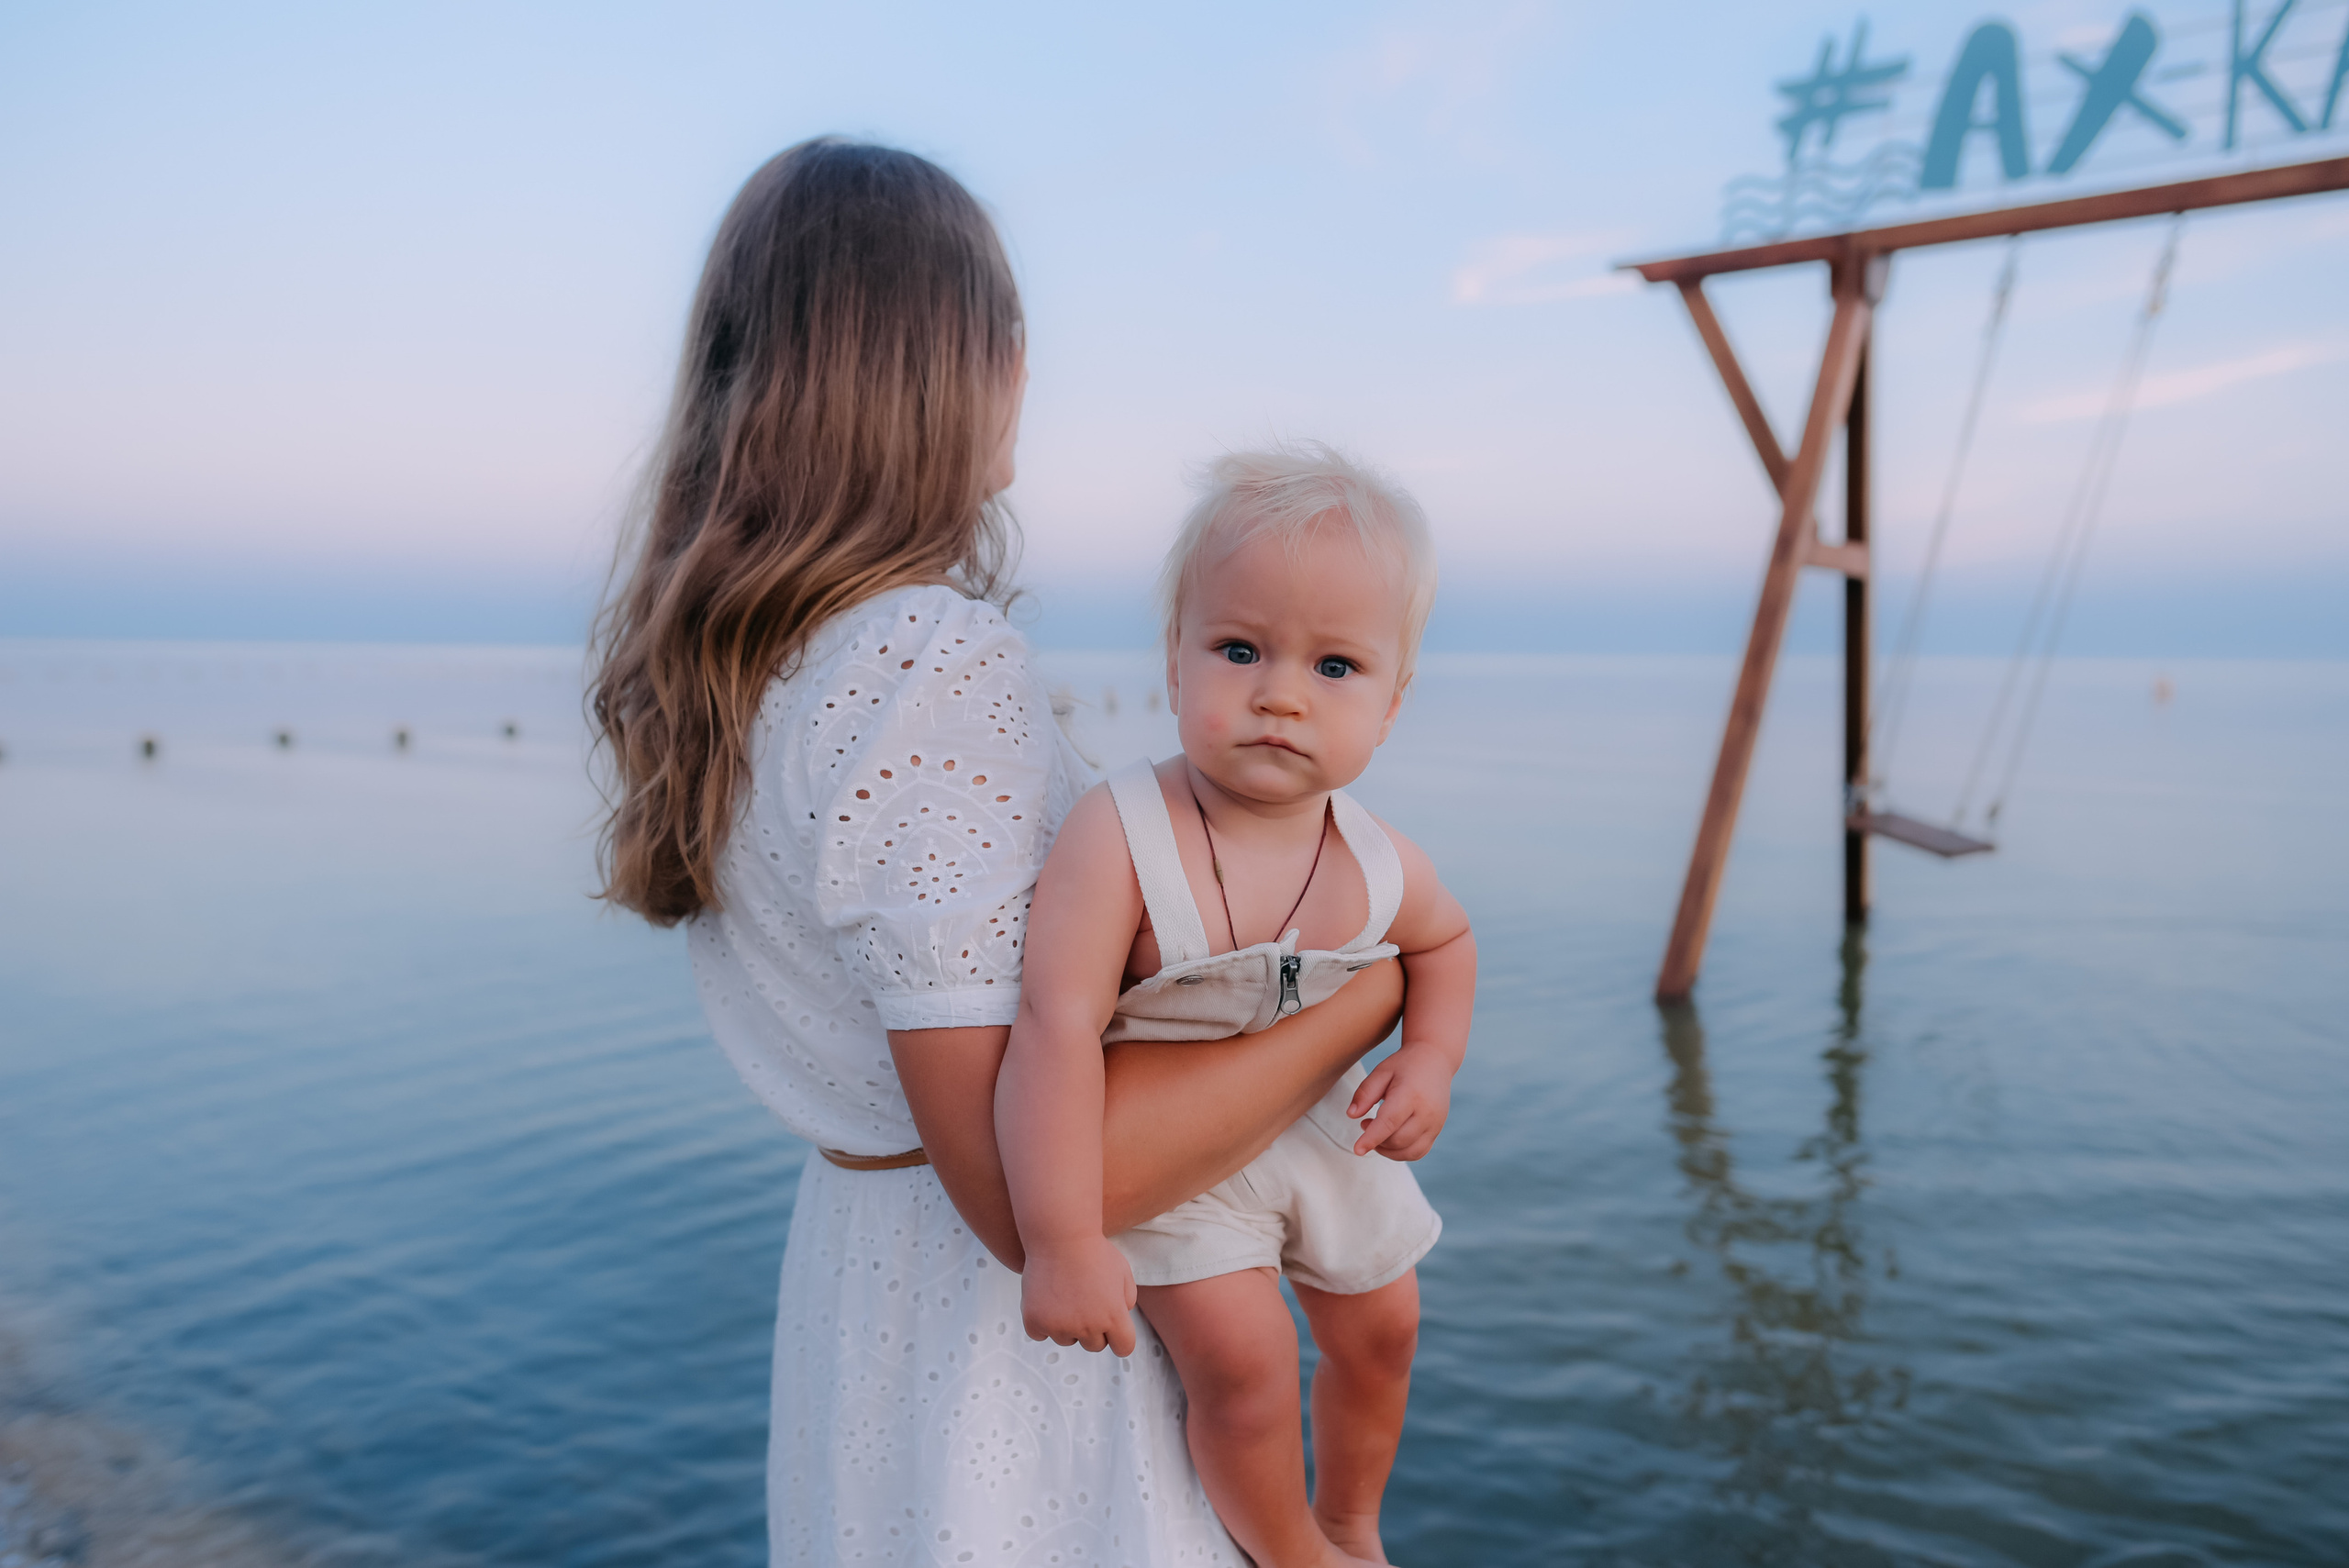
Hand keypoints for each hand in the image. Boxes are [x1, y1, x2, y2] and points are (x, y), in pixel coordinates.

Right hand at [1018, 1236, 1138, 1355]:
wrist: (1060, 1235)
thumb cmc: (1093, 1250)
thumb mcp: (1122, 1270)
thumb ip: (1127, 1298)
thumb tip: (1120, 1318)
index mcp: (1113, 1316)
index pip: (1124, 1348)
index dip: (1119, 1338)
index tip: (1112, 1329)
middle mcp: (1088, 1326)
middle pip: (1094, 1345)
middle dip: (1093, 1329)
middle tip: (1084, 1302)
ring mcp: (1059, 1326)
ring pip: (1066, 1339)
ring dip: (1066, 1324)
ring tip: (1064, 1294)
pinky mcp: (1035, 1321)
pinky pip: (1040, 1334)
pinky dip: (1041, 1321)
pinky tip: (1046, 1298)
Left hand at [1347, 1046, 1453, 1160]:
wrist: (1435, 1059)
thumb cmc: (1405, 1065)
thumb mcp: (1381, 1071)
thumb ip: (1365, 1093)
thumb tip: (1351, 1115)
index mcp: (1411, 1094)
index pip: (1389, 1122)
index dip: (1372, 1138)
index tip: (1357, 1149)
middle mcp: (1427, 1112)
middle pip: (1398, 1140)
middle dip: (1376, 1140)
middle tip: (1365, 1123)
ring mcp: (1435, 1123)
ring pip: (1409, 1151)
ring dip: (1387, 1150)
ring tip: (1377, 1133)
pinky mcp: (1437, 1130)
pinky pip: (1418, 1152)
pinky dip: (1401, 1153)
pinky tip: (1390, 1139)